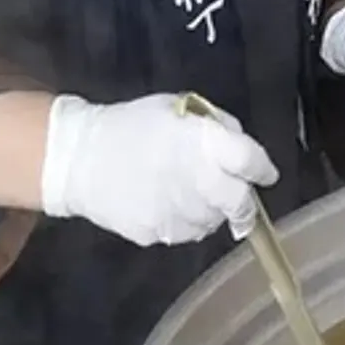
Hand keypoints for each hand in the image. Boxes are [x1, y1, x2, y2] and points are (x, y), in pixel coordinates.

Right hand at [40, 94, 276, 246]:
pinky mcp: (157, 234)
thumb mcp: (178, 110)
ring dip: (213, 210)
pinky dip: (187, 221)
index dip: (262, 168)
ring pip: (214, 221)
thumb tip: (238, 149)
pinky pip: (186, 232)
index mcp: (201, 142)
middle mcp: (196, 181)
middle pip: (240, 202)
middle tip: (240, 197)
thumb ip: (215, 128)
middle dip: (244, 202)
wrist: (78, 158)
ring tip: (194, 194)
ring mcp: (176, 212)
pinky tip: (171, 205)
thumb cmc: (132, 126)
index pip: (249, 160)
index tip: (265, 174)